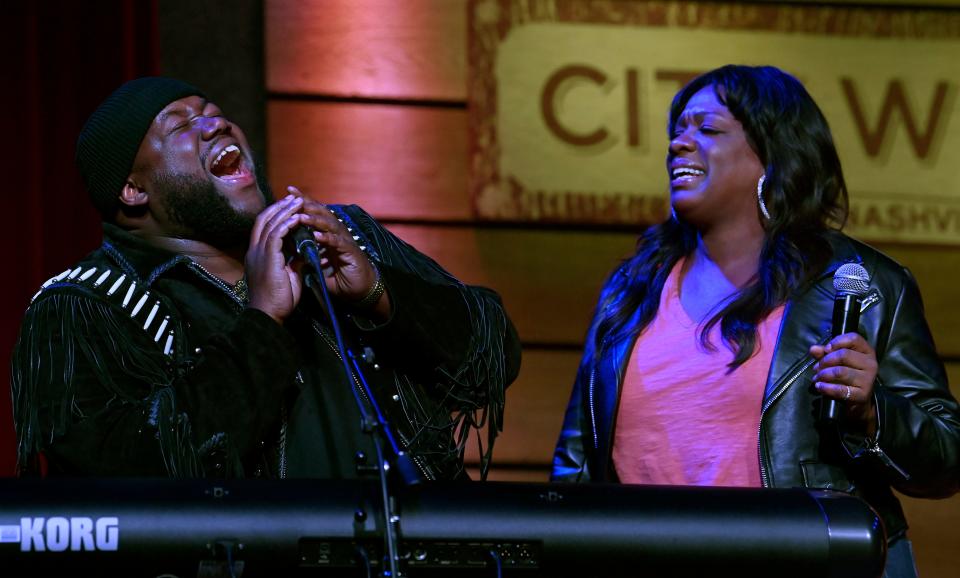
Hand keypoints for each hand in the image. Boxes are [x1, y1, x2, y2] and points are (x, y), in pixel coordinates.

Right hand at [245, 194, 308, 323]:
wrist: (269, 314)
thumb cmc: (278, 299)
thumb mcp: (288, 275)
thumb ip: (293, 260)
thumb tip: (304, 250)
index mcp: (257, 254)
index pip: (264, 226)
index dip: (276, 214)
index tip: (289, 206)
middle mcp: (255, 250)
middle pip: (265, 220)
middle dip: (280, 207)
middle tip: (294, 198)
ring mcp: (259, 254)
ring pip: (271, 224)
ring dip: (285, 212)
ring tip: (298, 202)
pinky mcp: (267, 259)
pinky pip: (276, 236)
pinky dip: (286, 225)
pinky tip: (296, 218)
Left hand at [286, 186, 389, 316]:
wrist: (359, 290)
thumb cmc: (339, 276)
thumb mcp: (317, 263)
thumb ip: (306, 253)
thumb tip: (289, 247)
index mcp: (328, 233)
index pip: (314, 213)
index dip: (302, 202)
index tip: (288, 192)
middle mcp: (337, 233)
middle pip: (322, 213)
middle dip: (308, 203)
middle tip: (292, 195)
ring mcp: (345, 241)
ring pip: (330, 225)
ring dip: (316, 220)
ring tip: (301, 216)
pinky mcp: (351, 252)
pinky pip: (338, 243)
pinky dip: (328, 239)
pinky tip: (317, 236)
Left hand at [809, 333, 877, 431]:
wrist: (859, 400)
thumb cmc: (848, 376)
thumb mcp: (837, 362)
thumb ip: (825, 354)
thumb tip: (813, 349)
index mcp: (867, 351)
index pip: (854, 338)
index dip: (837, 341)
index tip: (826, 349)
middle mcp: (871, 364)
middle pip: (844, 355)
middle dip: (825, 361)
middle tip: (817, 368)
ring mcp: (868, 380)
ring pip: (840, 371)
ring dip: (823, 374)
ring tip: (817, 378)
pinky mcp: (862, 394)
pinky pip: (840, 389)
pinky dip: (826, 388)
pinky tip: (819, 387)